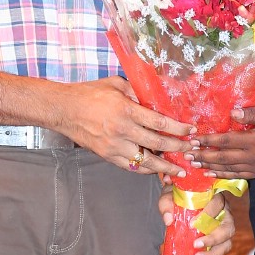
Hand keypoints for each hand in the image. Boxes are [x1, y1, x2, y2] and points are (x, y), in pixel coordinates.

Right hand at [58, 79, 191, 173]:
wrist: (64, 109)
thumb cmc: (89, 94)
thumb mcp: (116, 84)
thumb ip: (138, 91)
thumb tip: (157, 97)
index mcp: (126, 110)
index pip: (159, 123)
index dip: (178, 128)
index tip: (190, 130)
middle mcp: (122, 130)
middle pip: (157, 144)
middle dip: (178, 148)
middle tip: (191, 150)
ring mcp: (114, 146)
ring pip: (145, 161)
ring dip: (165, 166)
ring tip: (178, 170)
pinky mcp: (107, 155)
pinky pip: (131, 167)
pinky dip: (145, 169)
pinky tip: (156, 169)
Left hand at [159, 182, 235, 254]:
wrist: (180, 205)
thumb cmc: (179, 197)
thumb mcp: (170, 195)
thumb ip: (167, 203)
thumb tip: (168, 220)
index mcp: (215, 197)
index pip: (218, 203)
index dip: (208, 213)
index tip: (192, 224)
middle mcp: (224, 212)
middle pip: (228, 226)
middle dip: (213, 238)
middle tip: (196, 244)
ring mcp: (225, 226)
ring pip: (227, 240)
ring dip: (214, 251)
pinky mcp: (222, 239)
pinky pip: (223, 249)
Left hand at [196, 106, 254, 178]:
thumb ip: (252, 114)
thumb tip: (232, 114)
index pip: (226, 141)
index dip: (208, 141)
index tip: (194, 139)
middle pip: (223, 158)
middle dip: (204, 156)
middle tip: (188, 156)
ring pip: (229, 169)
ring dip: (211, 168)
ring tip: (196, 166)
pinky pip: (240, 176)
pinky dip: (225, 175)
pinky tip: (214, 174)